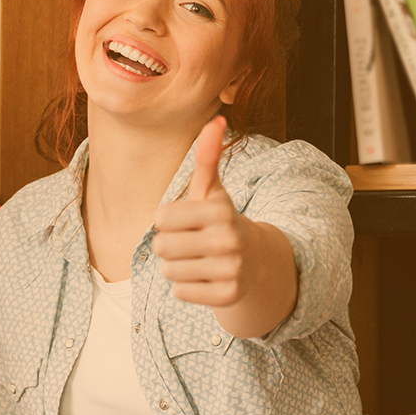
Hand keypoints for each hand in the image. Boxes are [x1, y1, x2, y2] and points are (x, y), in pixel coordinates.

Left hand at [152, 115, 255, 308]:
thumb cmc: (220, 220)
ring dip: (176, 267)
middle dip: (169, 245)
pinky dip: (186, 288)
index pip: (162, 218)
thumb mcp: (212, 190)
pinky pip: (181, 293)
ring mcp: (231, 269)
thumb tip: (216, 118)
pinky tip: (204, 277)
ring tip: (197, 260)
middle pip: (163, 247)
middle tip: (190, 243)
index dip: (167, 220)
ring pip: (170, 272)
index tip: (186, 221)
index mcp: (221, 210)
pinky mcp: (227, 295)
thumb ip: (206, 157)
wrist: (253, 261)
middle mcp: (230, 239)